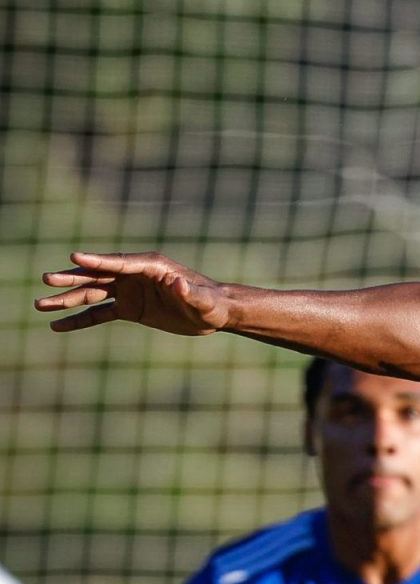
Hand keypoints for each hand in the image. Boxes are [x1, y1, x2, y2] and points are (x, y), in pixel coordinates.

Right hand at [36, 251, 229, 335]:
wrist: (214, 313)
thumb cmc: (211, 303)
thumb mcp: (202, 300)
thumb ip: (189, 291)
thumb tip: (177, 282)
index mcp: (152, 267)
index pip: (120, 262)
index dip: (98, 261)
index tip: (74, 258)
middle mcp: (136, 276)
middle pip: (99, 277)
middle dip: (73, 279)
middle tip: (46, 279)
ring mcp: (130, 291)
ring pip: (93, 294)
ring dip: (68, 300)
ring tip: (41, 305)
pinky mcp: (130, 309)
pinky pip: (99, 314)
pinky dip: (79, 320)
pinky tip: (58, 325)